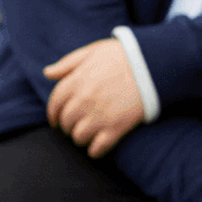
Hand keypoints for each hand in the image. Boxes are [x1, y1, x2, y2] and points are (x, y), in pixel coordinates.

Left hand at [43, 38, 144, 156]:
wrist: (154, 64)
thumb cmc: (123, 55)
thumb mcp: (93, 51)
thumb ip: (68, 63)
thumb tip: (47, 73)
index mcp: (76, 81)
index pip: (54, 103)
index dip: (53, 113)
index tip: (55, 119)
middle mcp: (84, 100)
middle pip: (66, 122)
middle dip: (68, 125)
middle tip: (75, 124)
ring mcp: (100, 115)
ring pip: (78, 137)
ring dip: (80, 137)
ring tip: (88, 133)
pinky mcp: (116, 127)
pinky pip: (97, 148)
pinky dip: (94, 150)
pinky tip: (97, 146)